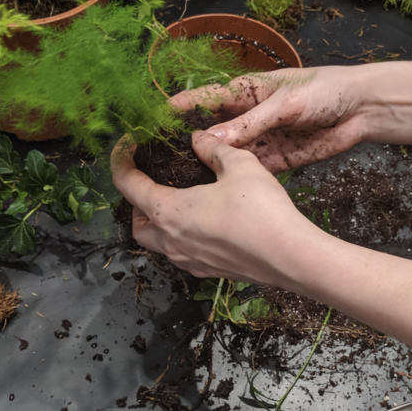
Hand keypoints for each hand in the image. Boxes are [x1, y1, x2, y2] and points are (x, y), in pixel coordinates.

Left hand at [110, 131, 320, 285]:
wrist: (291, 256)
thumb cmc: (261, 210)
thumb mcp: (239, 164)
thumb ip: (214, 148)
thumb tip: (198, 139)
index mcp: (169, 211)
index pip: (128, 184)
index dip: (121, 160)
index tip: (126, 145)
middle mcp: (172, 241)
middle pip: (136, 225)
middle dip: (136, 203)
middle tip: (153, 182)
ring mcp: (190, 261)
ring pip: (158, 245)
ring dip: (158, 224)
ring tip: (179, 204)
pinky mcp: (210, 272)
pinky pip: (182, 256)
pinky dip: (181, 239)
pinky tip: (204, 225)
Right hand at [169, 67, 368, 172]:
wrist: (361, 109)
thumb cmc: (323, 90)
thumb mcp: (284, 103)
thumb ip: (250, 122)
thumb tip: (209, 138)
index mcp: (246, 92)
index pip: (206, 100)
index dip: (181, 110)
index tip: (156, 123)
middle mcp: (249, 117)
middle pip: (214, 132)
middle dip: (192, 145)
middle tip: (165, 163)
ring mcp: (262, 140)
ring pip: (230, 155)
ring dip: (213, 167)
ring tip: (186, 183)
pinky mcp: (278, 161)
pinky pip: (252, 171)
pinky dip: (238, 180)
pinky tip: (220, 191)